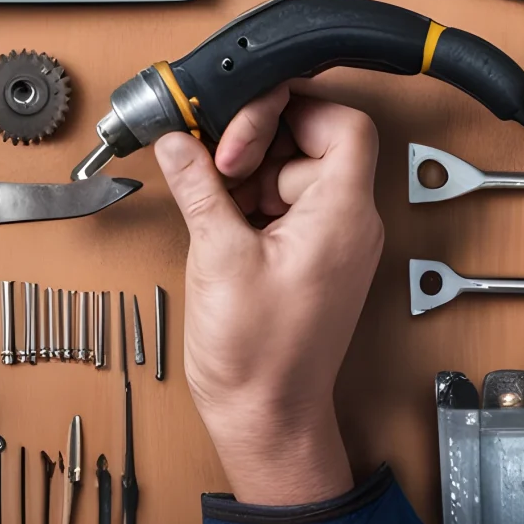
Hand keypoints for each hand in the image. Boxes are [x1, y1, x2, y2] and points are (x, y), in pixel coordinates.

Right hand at [154, 82, 382, 506]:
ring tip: (205, 196)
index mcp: (341, 214)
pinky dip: (244, 200)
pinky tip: (213, 217)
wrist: (265, 414)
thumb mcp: (218, 255)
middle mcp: (345, 222)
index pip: (343, 125)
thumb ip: (199, 188)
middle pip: (310, 142)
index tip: (239, 123)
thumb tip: (178, 141)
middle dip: (255, 141)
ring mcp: (326, 239)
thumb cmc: (259, 357)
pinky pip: (278, 204)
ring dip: (243, 172)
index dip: (292, 108)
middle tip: (210, 161)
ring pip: (287, 170)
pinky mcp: (304, 255)